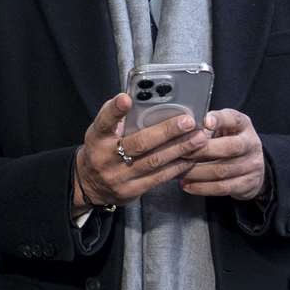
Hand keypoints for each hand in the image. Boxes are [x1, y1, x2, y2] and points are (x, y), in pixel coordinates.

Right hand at [74, 92, 209, 208]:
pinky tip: (191, 157)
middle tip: (188, 121)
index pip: (104, 121)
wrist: (90, 184)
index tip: (126, 99)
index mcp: (97, 138)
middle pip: (139, 143)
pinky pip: (158, 178)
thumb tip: (145, 99)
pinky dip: (177, 166)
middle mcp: (106, 158)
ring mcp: (119, 177)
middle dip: (167, 131)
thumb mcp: (102, 132)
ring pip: (154, 161)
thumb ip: (119, 118)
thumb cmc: (103, 149)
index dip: (115, 110)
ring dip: (179, 149)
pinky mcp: (131, 191)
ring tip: (199, 138)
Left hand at [180, 109, 265, 199]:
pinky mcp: (248, 183)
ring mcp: (252, 165)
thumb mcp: (223, 128)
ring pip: (222, 170)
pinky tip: (187, 185)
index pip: (234, 119)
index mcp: (243, 125)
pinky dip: (202, 187)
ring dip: (197, 172)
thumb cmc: (228, 141)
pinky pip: (222, 187)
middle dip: (202, 151)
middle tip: (181, 153)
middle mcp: (251, 143)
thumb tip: (181, 131)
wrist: (251, 165)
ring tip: (179, 171)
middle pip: (229, 147)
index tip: (205, 122)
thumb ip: (206, 127)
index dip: (220, 120)